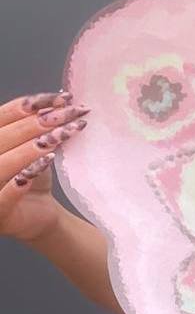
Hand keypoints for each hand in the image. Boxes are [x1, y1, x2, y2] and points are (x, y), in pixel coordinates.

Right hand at [0, 91, 89, 243]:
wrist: (40, 215)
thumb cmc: (34, 178)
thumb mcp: (36, 148)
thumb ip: (40, 128)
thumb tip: (62, 100)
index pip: (2, 116)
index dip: (30, 105)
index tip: (62, 98)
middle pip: (3, 137)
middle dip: (37, 124)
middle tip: (68, 115)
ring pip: (1, 164)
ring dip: (30, 149)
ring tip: (60, 137)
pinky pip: (4, 196)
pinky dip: (21, 181)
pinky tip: (44, 164)